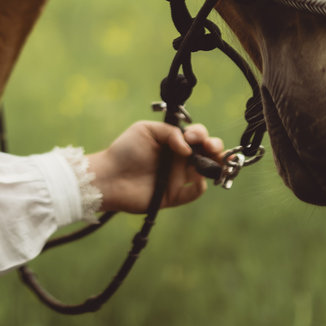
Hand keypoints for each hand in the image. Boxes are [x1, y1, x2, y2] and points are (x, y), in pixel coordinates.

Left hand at [84, 121, 224, 213]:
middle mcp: (179, 159)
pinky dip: (199, 185)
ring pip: (207, 171)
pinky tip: (193, 177)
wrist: (110, 176)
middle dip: (215, 146)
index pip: (197, 135)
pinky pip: (195, 192)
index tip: (192, 136)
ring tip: (206, 160)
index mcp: (174, 142)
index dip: (201, 133)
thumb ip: (170, 132)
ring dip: (214, 164)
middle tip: (209, 146)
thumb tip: (188, 146)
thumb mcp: (146, 130)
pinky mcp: (174, 195)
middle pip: (208, 152)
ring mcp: (178, 177)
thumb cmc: (125, 150)